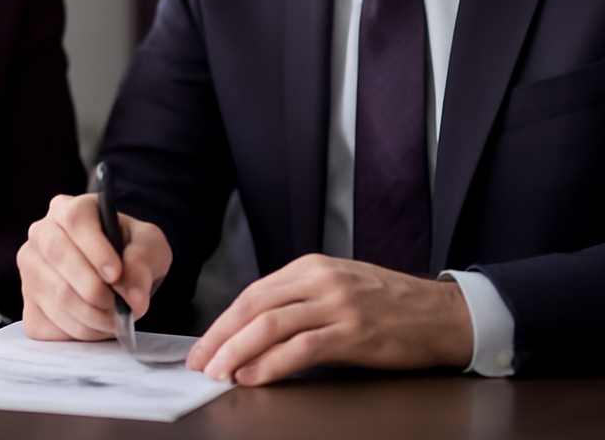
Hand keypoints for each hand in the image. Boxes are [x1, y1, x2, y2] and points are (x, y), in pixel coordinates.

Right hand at [18, 193, 172, 340]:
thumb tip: (134, 297)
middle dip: (95, 288)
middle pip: (58, 256)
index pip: (75, 220)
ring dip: (94, 315)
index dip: (95, 248)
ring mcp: (31, 270)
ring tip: (117, 317)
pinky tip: (98, 324)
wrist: (117, 274)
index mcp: (68, 208)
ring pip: (57, 295)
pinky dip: (82, 331)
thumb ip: (143, 260)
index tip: (116, 273)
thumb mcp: (149, 244)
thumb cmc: (130, 250)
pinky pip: (52, 324)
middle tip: (121, 305)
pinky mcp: (29, 305)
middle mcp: (41, 234)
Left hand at [186, 254, 472, 384]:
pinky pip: (302, 347)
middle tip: (201, 362)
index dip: (223, 321)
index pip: (253, 293)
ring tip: (220, 373)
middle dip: (221, 337)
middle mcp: (319, 280)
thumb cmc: (390, 303)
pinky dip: (273, 363)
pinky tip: (255, 375)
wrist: (442, 313)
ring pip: (271, 325)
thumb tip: (256, 329)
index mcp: (310, 267)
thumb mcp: (338, 286)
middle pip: (254, 307)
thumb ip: (299, 299)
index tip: (205, 344)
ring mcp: (336, 304)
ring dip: (238, 351)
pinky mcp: (354, 332)